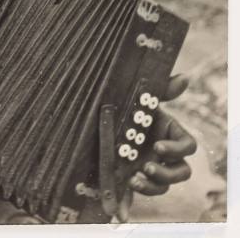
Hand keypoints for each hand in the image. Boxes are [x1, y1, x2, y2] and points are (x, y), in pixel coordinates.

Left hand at [117, 74, 196, 220]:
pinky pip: (132, 197)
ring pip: (162, 186)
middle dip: (166, 173)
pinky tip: (118, 214)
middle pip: (180, 172)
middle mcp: (164, 154)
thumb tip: (184, 78)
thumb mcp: (143, 96)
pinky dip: (126, 206)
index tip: (159, 147)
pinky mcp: (130, 177)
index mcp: (170, 134)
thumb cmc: (129, 105)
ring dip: (152, 187)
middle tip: (147, 167)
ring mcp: (149, 168)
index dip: (177, 149)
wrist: (104, 113)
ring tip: (134, 180)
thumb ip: (163, 88)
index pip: (188, 147)